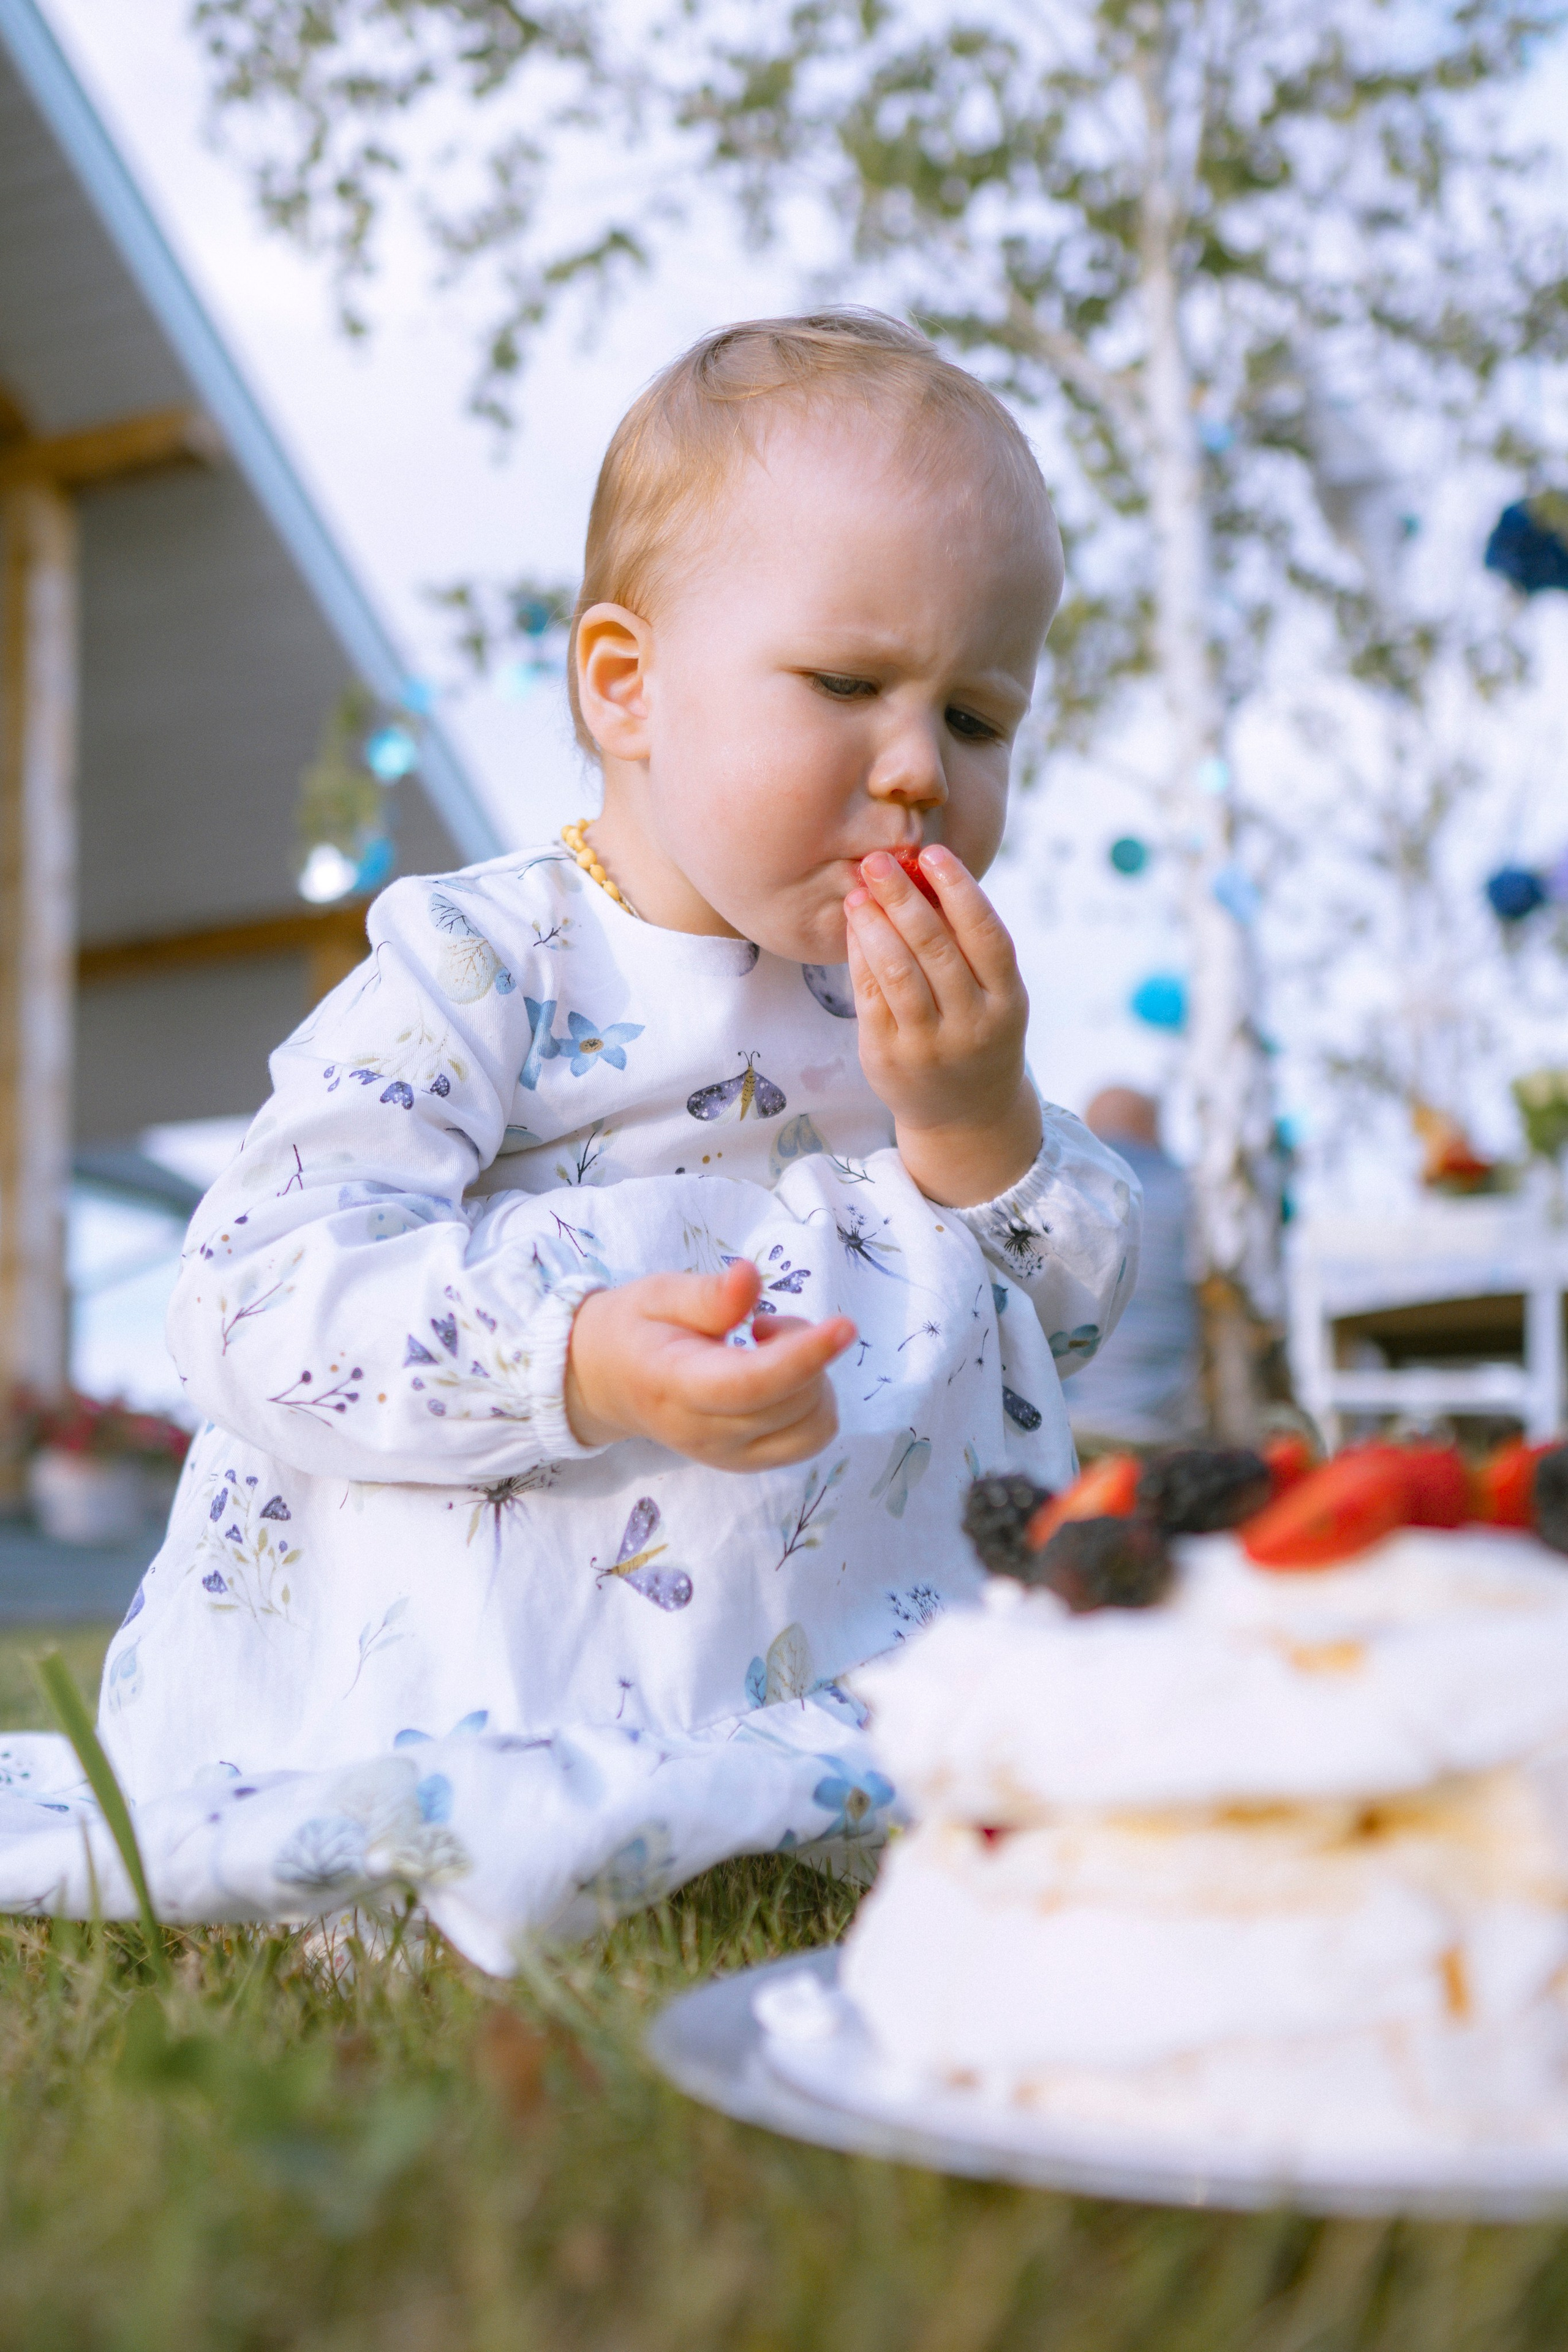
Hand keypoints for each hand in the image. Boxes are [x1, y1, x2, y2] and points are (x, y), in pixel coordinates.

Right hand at [564, 1260, 856, 1468]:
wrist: (606, 1383)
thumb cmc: (635, 1330)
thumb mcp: (656, 1294)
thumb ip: (706, 1294)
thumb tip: (751, 1278)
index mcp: (672, 1386)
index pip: (748, 1384)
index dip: (802, 1356)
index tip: (844, 1325)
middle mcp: (703, 1433)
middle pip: (791, 1404)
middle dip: (804, 1350)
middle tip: (762, 1323)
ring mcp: (728, 1456)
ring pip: (812, 1427)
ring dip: (813, 1379)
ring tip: (768, 1351)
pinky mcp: (748, 1463)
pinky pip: (809, 1440)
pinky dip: (812, 1403)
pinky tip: (779, 1377)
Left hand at [845, 845, 1040, 1206]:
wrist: (965, 1115)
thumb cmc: (977, 1032)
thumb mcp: (992, 995)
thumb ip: (968, 945)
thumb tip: (923, 875)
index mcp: (1008, 1001)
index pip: (987, 936)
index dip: (961, 890)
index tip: (933, 852)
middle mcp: (973, 1024)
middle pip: (936, 949)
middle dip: (904, 898)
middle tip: (877, 860)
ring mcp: (930, 1045)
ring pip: (899, 973)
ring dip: (874, 925)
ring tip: (857, 892)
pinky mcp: (890, 1058)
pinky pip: (870, 998)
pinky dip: (860, 957)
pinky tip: (854, 929)